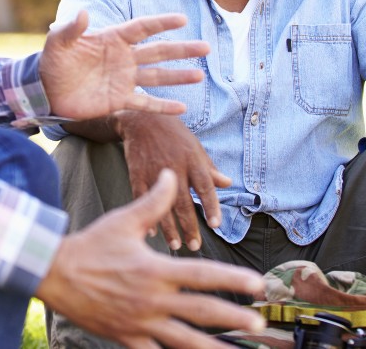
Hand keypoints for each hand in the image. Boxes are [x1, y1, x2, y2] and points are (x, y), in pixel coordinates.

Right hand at [36, 170, 265, 348]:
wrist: (53, 272)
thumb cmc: (91, 244)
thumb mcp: (124, 220)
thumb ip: (154, 201)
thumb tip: (171, 175)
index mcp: (156, 270)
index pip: (204, 275)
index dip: (234, 279)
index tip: (258, 284)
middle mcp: (152, 299)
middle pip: (202, 311)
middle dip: (234, 317)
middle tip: (259, 322)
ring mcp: (140, 322)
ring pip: (184, 341)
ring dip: (213, 348)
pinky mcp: (126, 338)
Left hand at [40, 11, 210, 118]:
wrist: (45, 90)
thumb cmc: (52, 61)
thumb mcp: (57, 43)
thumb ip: (71, 29)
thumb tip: (83, 14)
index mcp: (113, 39)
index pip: (142, 28)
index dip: (161, 23)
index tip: (182, 20)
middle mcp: (124, 58)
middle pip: (158, 51)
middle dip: (182, 49)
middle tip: (205, 47)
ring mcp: (124, 79)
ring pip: (157, 76)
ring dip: (178, 76)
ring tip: (199, 74)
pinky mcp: (119, 100)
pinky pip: (145, 103)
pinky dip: (163, 106)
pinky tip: (182, 108)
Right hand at [117, 111, 229, 251]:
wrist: (143, 119)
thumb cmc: (174, 134)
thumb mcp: (195, 147)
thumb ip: (210, 168)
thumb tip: (228, 183)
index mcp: (192, 159)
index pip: (205, 186)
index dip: (211, 206)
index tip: (215, 225)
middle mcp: (175, 167)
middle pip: (184, 202)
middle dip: (190, 226)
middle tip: (195, 245)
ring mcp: (154, 171)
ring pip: (163, 204)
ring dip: (170, 228)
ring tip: (176, 245)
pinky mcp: (137, 174)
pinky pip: (142, 199)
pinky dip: (147, 215)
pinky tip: (152, 233)